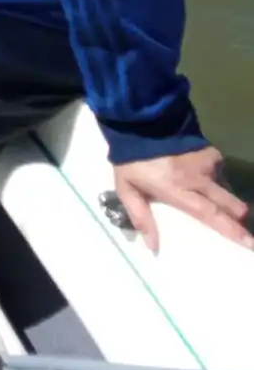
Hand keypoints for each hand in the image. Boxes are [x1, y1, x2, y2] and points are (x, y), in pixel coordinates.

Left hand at [114, 146, 252, 252]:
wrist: (140, 121)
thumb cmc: (131, 160)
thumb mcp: (127, 190)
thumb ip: (141, 218)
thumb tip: (154, 249)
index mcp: (178, 190)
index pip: (210, 214)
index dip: (231, 229)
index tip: (250, 242)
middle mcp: (198, 178)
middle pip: (227, 202)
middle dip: (238, 216)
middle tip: (249, 234)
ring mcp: (207, 163)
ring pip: (224, 186)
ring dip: (225, 197)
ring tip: (224, 205)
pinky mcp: (210, 151)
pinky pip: (218, 170)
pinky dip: (215, 178)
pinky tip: (206, 180)